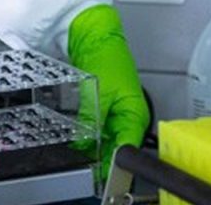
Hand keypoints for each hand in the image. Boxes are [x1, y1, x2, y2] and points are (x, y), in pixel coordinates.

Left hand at [68, 4, 149, 177]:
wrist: (94, 37)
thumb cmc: (107, 57)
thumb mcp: (99, 93)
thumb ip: (92, 119)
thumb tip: (84, 142)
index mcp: (135, 114)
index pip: (127, 147)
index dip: (115, 162)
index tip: (101, 173)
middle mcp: (127, 116)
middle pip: (116, 146)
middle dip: (101, 156)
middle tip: (85, 166)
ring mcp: (114, 111)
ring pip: (104, 138)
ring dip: (92, 145)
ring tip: (78, 152)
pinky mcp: (102, 106)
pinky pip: (95, 126)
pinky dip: (86, 132)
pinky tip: (75, 137)